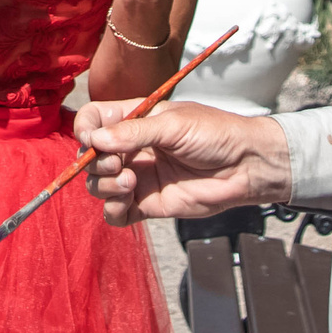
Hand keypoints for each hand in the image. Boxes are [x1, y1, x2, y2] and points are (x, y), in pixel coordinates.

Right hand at [75, 99, 290, 224]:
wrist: (246, 166)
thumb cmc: (215, 134)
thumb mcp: (173, 125)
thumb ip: (134, 133)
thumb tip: (96, 140)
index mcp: (134, 120)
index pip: (93, 120)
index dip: (85, 129)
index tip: (92, 139)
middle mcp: (131, 149)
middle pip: (90, 157)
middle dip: (96, 162)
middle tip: (118, 165)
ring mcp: (137, 177)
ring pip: (98, 185)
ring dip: (104, 186)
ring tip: (131, 183)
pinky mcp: (147, 204)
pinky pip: (115, 213)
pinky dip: (113, 210)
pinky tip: (128, 203)